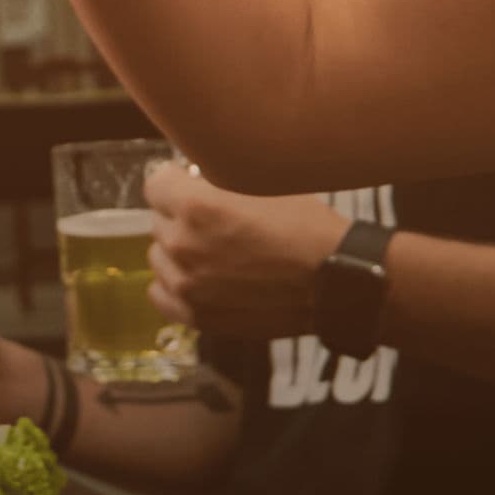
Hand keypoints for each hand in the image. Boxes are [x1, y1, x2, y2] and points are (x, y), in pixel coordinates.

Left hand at [145, 164, 347, 339]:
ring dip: (178, 251)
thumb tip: (186, 177)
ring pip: (160, 256)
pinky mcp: (199, 316)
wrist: (338, 281)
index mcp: (195, 205)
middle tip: (213, 221)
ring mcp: (188, 285)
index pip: (155, 183)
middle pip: (159, 219)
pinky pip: (162, 295)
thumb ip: (213, 179)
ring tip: (212, 252)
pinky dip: (175, 285)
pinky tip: (198, 278)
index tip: (188, 184)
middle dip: (180, 216)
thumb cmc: (306, 226)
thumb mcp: (259, 181)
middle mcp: (183, 244)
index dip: (175, 181)